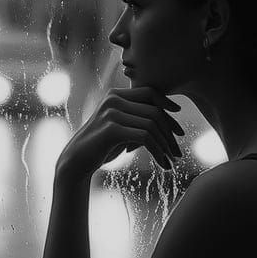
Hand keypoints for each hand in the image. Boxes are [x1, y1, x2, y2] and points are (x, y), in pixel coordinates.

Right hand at [55, 87, 184, 184]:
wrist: (78, 160)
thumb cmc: (102, 146)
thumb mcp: (121, 128)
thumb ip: (139, 120)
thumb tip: (170, 123)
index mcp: (115, 95)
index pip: (150, 92)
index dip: (168, 105)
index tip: (179, 127)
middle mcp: (113, 99)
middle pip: (155, 110)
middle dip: (171, 133)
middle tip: (178, 152)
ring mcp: (112, 113)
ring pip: (152, 125)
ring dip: (166, 145)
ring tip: (172, 161)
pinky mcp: (112, 129)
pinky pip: (145, 137)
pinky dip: (158, 152)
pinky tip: (163, 165)